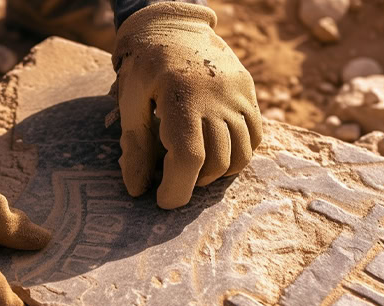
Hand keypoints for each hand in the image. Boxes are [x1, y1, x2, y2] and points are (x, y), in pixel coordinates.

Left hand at [112, 3, 262, 208]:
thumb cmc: (144, 66)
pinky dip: (239, 155)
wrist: (174, 26)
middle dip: (193, 183)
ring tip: (195, 168)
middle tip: (173, 180)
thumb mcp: (128, 101)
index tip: (162, 201)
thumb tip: (136, 189)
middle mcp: (216, 97)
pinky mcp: (248, 93)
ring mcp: (237, 94)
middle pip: (216, 162)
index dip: (176, 189)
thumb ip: (134, 146)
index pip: (189, 158)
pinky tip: (216, 153)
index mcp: (181, 97)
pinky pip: (255, 136)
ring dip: (217, 173)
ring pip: (241, 154)